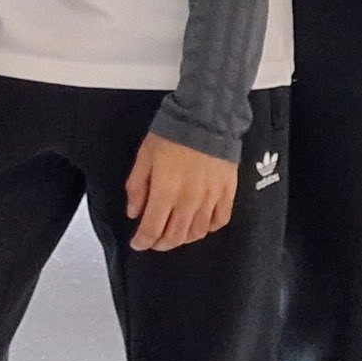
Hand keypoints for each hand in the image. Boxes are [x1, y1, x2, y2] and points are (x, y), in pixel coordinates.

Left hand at [125, 133, 239, 250]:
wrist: (206, 117)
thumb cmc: (172, 133)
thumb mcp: (144, 156)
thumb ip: (137, 187)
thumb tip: (134, 211)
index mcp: (166, 191)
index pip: (152, 229)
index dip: (143, 241)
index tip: (138, 243)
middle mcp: (189, 200)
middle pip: (174, 236)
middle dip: (160, 243)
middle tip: (154, 241)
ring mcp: (210, 198)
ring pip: (196, 232)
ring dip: (183, 238)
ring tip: (174, 234)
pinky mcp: (227, 193)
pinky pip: (219, 220)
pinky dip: (208, 228)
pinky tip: (199, 225)